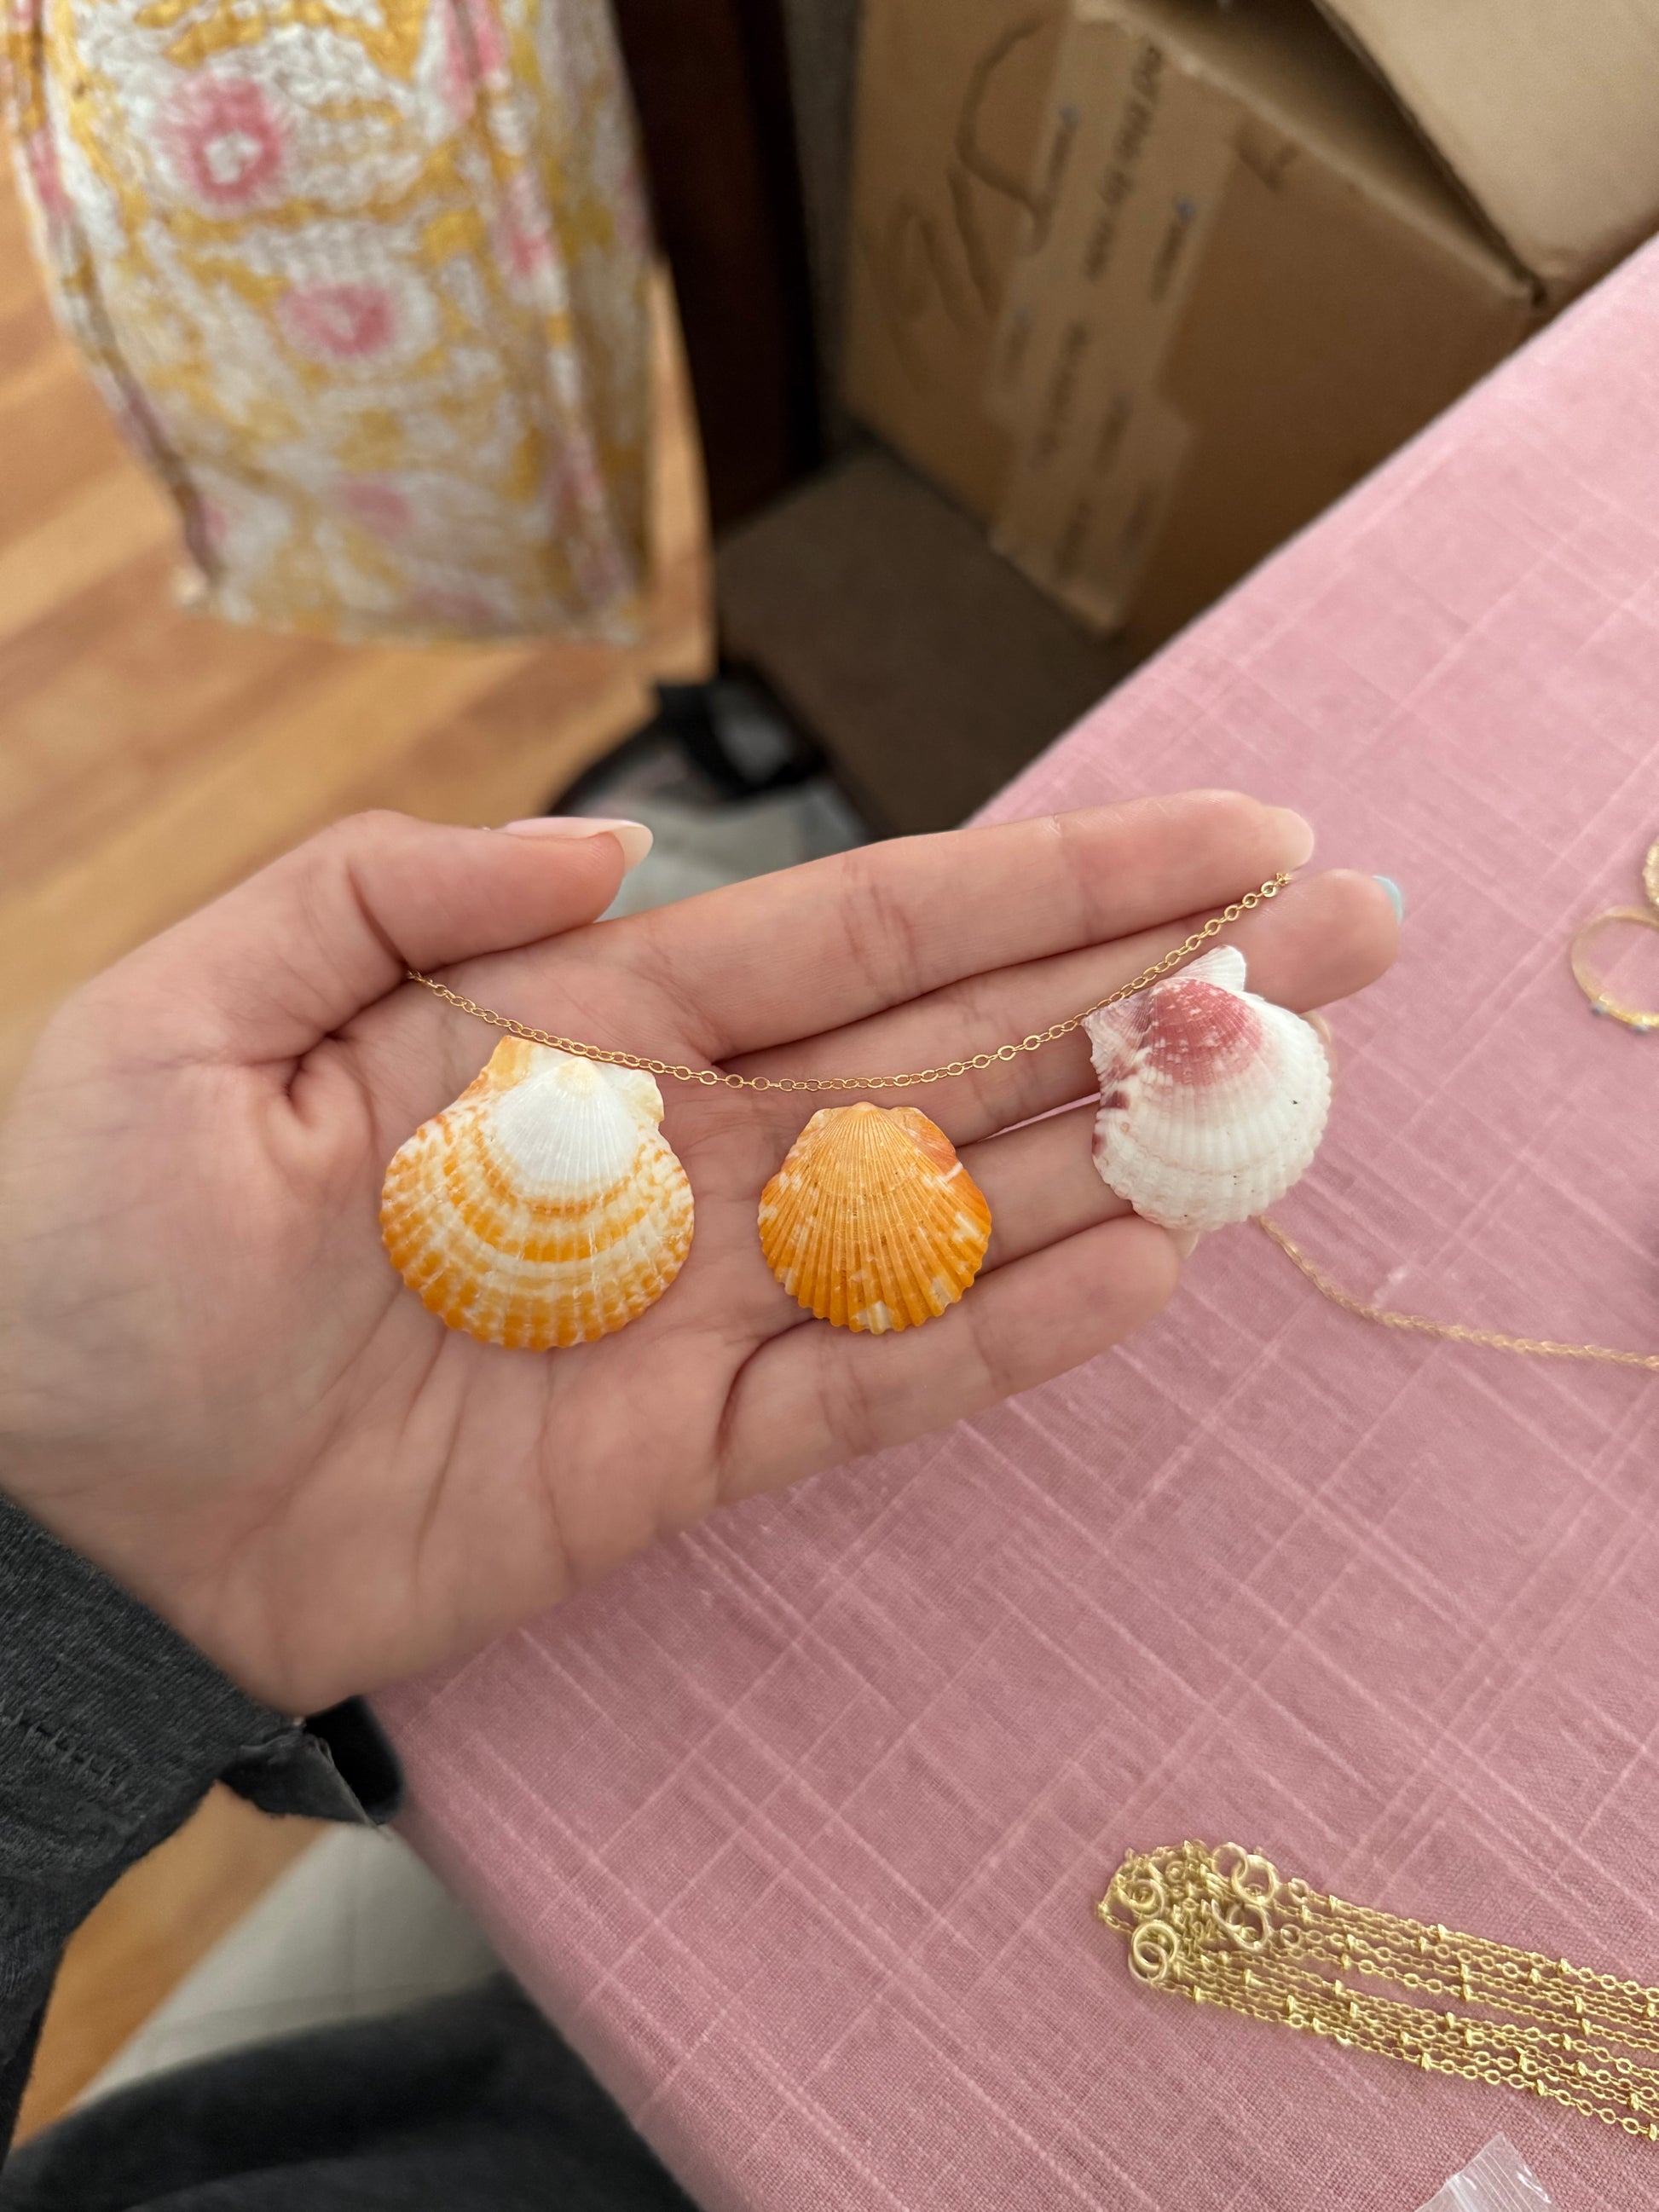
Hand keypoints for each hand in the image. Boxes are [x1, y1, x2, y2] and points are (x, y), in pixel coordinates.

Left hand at [0, 794, 1394, 1711]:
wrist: (49, 1510)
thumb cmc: (84, 1252)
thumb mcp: (194, 1012)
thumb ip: (396, 893)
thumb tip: (626, 851)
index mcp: (586, 1019)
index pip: (865, 927)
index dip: (1048, 877)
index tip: (1215, 832)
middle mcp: (685, 1146)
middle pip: (964, 1043)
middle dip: (1156, 977)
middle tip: (1346, 920)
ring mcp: (701, 1303)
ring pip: (958, 1205)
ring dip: (1129, 1143)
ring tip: (1295, 1078)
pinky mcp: (685, 1455)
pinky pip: (878, 1387)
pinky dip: (1008, 1334)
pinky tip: (1147, 1268)